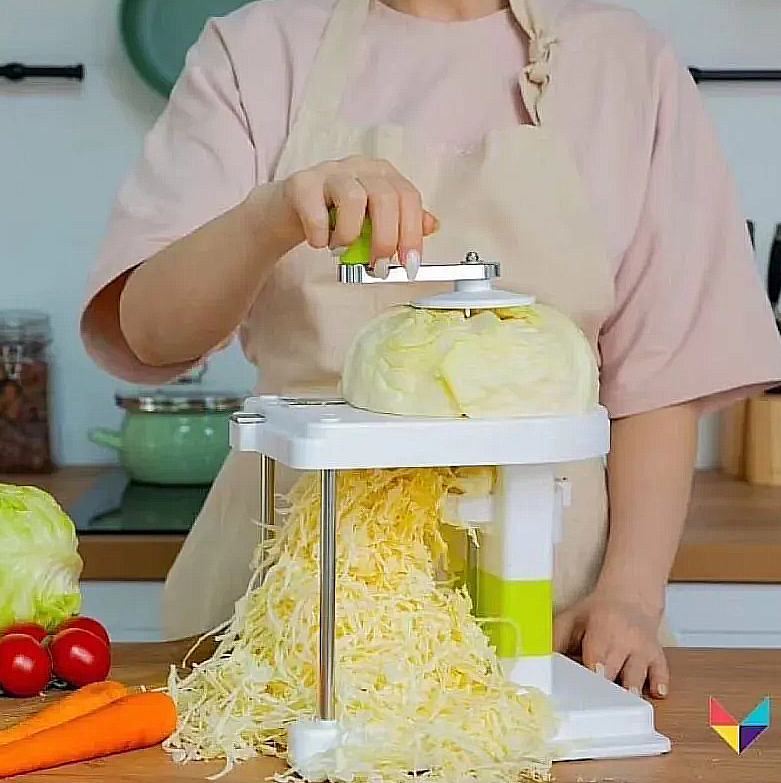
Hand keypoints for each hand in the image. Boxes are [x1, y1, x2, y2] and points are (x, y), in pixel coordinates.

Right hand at [270, 156, 437, 274]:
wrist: (291, 209)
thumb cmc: (337, 215)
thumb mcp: (373, 220)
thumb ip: (401, 221)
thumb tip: (431, 226)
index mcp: (383, 175)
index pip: (408, 198)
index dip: (412, 233)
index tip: (410, 264)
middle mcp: (360, 167)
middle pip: (385, 197)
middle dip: (385, 239)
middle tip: (378, 266)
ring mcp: (330, 172)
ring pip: (353, 198)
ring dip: (351, 235)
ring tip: (342, 250)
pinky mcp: (302, 184)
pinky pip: (316, 210)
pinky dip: (321, 235)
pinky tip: (320, 243)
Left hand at [554, 589, 669, 698]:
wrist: (630, 598)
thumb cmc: (596, 614)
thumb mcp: (572, 619)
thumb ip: (555, 639)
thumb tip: (538, 661)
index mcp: (602, 627)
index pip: (594, 655)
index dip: (588, 674)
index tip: (581, 690)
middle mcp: (625, 638)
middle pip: (615, 669)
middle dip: (606, 688)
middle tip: (598, 704)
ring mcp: (643, 648)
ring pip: (638, 673)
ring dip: (631, 688)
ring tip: (628, 702)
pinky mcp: (657, 656)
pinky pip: (661, 671)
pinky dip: (659, 682)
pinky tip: (657, 693)